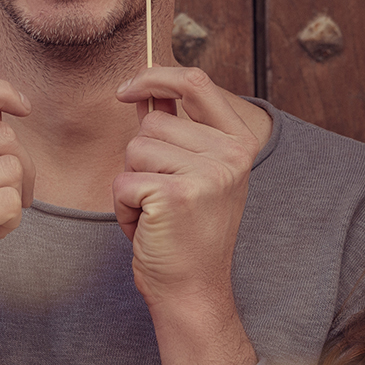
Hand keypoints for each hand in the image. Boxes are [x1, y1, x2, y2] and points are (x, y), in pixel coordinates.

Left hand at [112, 67, 263, 311]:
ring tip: (157, 214)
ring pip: (134, 150)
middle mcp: (231, 154)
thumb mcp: (195, 172)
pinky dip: (125, 207)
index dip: (155, 75)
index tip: (126, 89)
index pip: (196, 80)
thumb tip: (144, 88)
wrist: (193, 289)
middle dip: (141, 158)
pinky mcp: (175, 195)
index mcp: (240, 142)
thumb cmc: (187, 232)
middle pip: (152, 122)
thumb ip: (176, 129)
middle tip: (163, 199)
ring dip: (132, 184)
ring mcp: (206, 173)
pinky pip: (124, 180)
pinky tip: (149, 228)